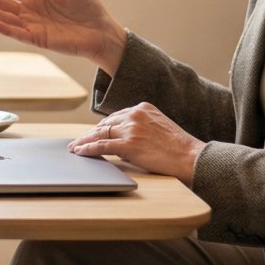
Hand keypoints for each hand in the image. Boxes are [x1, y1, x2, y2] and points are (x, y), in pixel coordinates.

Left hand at [69, 103, 202, 179]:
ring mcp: (131, 129)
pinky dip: (88, 149)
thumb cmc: (178, 146)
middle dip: (91, 133)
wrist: (190, 156)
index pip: (116, 116)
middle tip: (79, 141)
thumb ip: (141, 128)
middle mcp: (135, 115)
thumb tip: (123, 143)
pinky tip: (79, 152)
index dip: (103, 126)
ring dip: (84, 141)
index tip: (94, 132)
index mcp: (143, 108)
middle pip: (105, 123)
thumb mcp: (159, 127)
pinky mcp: (129, 144)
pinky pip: (102, 146)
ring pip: (100, 134)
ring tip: (74, 147)